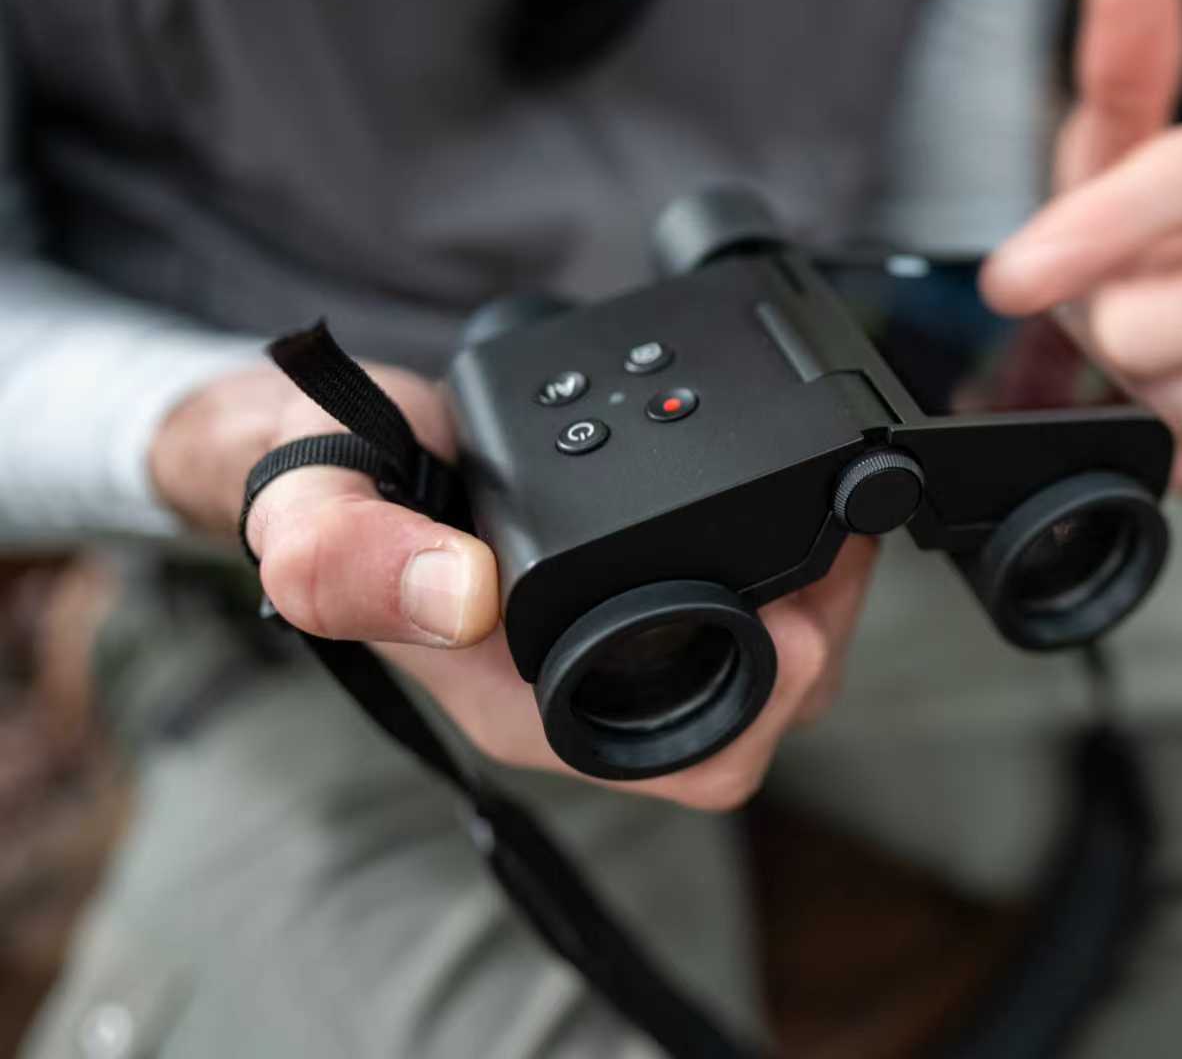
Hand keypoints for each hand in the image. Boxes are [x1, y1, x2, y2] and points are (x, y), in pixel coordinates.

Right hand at [149, 363, 878, 809]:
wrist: (314, 444)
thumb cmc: (316, 494)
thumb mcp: (312, 516)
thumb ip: (357, 561)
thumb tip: (464, 594)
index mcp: (532, 703)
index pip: (694, 761)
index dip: (771, 701)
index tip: (805, 616)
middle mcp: (586, 683)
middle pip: (759, 711)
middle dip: (826, 639)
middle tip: (845, 540)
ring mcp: (616, 632)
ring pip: (764, 656)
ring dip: (816, 598)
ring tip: (836, 518)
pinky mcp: (636, 574)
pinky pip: (738, 591)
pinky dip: (782, 553)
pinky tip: (790, 492)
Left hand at [982, 0, 1181, 509]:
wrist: (1155, 333)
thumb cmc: (1134, 241)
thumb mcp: (1106, 150)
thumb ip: (1122, 61)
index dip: (1106, 225)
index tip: (1016, 274)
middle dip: (1156, 327)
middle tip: (1097, 335)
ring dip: (1174, 401)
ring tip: (1134, 383)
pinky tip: (1173, 431)